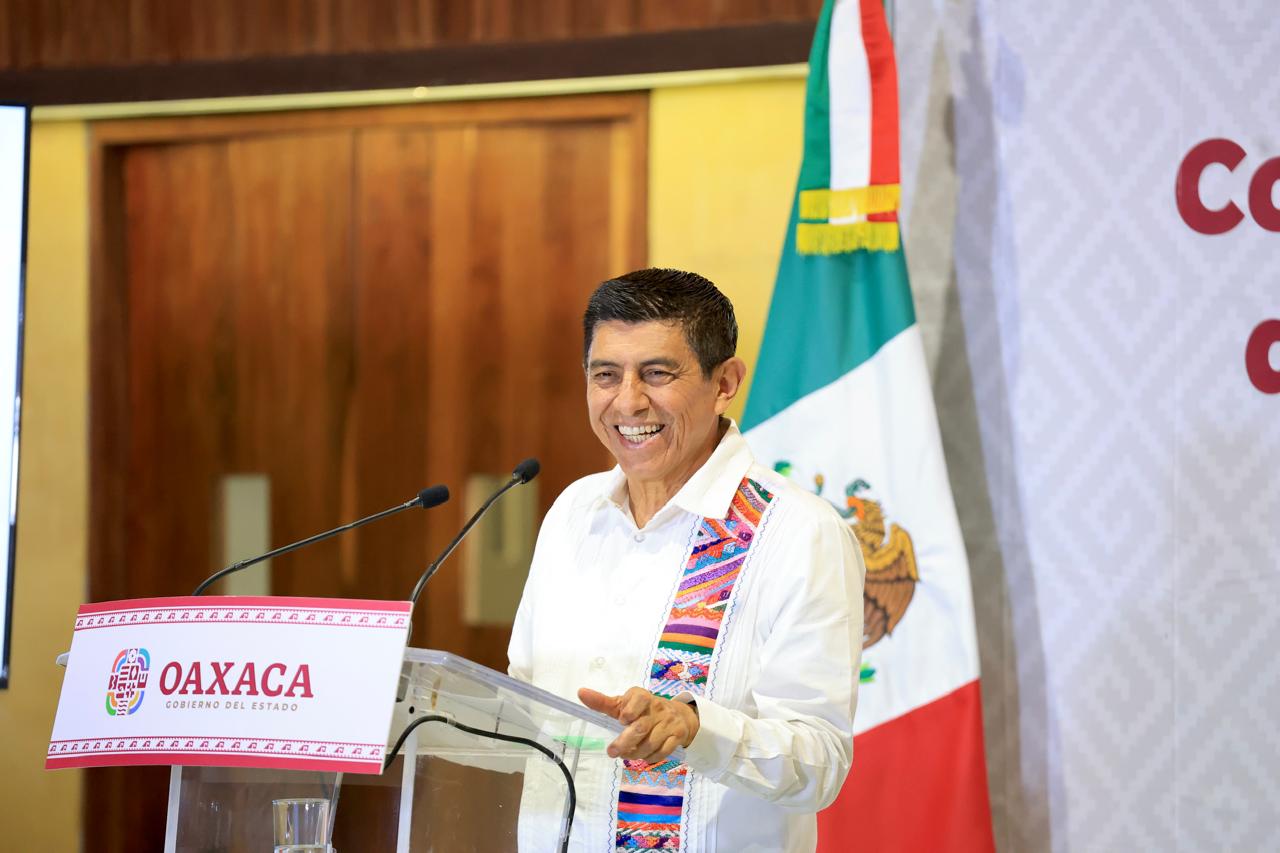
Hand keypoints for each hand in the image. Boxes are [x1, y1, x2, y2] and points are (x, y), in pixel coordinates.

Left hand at [578, 686, 698, 762]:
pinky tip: (643, 757)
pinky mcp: (677, 736)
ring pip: (650, 744)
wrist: (679, 715)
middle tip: (612, 752)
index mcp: (643, 697)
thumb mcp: (624, 704)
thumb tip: (580, 692)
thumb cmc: (643, 710)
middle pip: (640, 728)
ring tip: (625, 755)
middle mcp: (657, 708)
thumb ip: (603, 702)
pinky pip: (662, 752)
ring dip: (635, 754)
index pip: (639, 698)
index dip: (629, 710)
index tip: (621, 719)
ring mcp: (668, 723)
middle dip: (624, 743)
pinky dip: (650, 758)